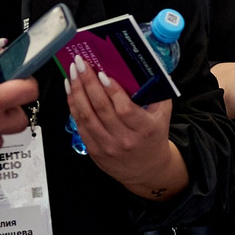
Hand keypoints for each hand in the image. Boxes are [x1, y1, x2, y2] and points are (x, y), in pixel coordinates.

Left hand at [66, 57, 177, 184]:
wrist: (147, 170)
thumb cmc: (153, 137)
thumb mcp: (163, 116)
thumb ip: (157, 93)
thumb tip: (146, 67)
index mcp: (144, 129)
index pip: (125, 109)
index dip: (112, 90)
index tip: (102, 73)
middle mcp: (124, 139)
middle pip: (101, 109)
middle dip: (88, 83)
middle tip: (81, 64)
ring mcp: (107, 146)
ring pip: (87, 116)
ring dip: (77, 92)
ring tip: (72, 74)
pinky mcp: (94, 151)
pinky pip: (80, 126)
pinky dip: (73, 106)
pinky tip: (71, 91)